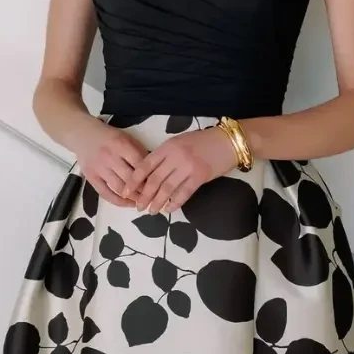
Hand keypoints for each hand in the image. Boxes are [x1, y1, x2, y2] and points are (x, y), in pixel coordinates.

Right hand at [73, 124, 151, 204]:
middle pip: (130, 178)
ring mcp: (99, 168)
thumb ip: (139, 152)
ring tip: (143, 202)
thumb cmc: (109, 136)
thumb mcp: (126, 137)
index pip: (139, 164)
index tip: (159, 184)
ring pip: (119, 188)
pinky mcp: (91, 177)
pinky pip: (105, 193)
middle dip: (144, 190)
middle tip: (154, 196)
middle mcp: (109, 157)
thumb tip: (154, 170)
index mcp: (121, 145)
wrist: (82, 134)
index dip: (150, 176)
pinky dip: (118, 201)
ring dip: (133, 197)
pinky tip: (128, 204)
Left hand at [124, 124, 240, 217]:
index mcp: (168, 147)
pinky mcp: (200, 177)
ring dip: (157, 202)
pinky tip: (168, 210)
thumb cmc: (203, 141)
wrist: (228, 142)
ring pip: (167, 189)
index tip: (126, 191)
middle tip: (138, 207)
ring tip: (151, 211)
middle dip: (144, 196)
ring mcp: (188, 167)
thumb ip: (166, 155)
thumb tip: (150, 175)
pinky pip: (183, 193)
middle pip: (154, 180)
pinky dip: (175, 203)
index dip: (134, 180)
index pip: (145, 165)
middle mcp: (175, 157)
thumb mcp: (180, 142)